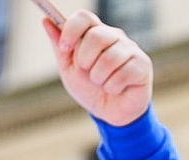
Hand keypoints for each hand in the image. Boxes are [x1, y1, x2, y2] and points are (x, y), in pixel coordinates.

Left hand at [41, 11, 151, 125]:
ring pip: (109, 58)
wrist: (110, 114)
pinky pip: (123, 73)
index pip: (85, 17)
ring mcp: (131, 50)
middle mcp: (115, 37)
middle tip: (87, 72)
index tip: (64, 47)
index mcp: (96, 33)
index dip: (72, 30)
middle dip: (85, 60)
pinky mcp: (143, 65)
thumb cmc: (91, 90)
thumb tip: (46, 21)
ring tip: (102, 83)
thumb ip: (60, 46)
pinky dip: (113, 86)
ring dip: (99, 77)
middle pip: (97, 36)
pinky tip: (116, 89)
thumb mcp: (69, 69)